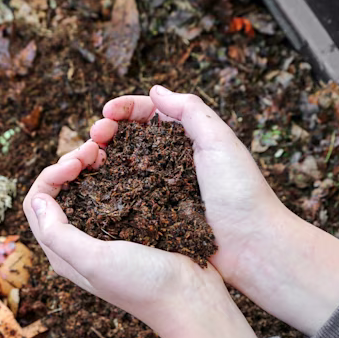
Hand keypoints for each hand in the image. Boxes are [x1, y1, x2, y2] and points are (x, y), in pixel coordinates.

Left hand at [23, 141, 260, 337]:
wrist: (192, 299)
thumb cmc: (143, 284)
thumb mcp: (95, 261)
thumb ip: (59, 234)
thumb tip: (38, 199)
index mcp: (63, 252)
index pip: (37, 203)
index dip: (51, 175)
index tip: (77, 162)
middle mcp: (79, 241)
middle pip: (58, 191)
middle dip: (69, 164)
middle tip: (94, 148)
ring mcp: (106, 231)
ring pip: (84, 187)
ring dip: (89, 165)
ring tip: (106, 150)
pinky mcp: (131, 224)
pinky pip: (112, 190)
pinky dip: (112, 172)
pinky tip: (125, 161)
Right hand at [91, 86, 338, 335]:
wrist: (251, 246)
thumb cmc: (240, 192)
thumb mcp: (219, 141)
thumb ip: (190, 111)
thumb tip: (156, 90)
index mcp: (188, 139)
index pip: (149, 114)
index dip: (125, 109)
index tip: (106, 112)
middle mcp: (170, 161)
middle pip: (129, 138)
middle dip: (107, 131)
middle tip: (94, 136)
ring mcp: (160, 189)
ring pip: (122, 165)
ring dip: (102, 157)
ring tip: (87, 158)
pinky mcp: (153, 215)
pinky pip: (124, 196)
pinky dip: (106, 187)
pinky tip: (94, 185)